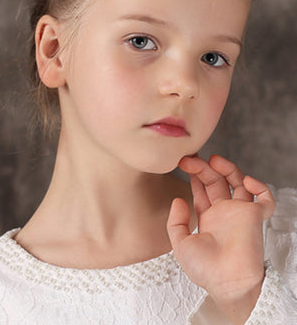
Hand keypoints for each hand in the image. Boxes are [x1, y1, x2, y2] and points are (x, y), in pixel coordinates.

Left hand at [167, 155, 274, 324]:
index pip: (202, 190)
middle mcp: (224, 212)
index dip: (194, 175)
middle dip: (204, 168)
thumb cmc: (205, 269)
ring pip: (238, 183)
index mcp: (208, 218)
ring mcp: (240, 213)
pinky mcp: (255, 217)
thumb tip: (178, 200)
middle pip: (216, 182)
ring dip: (228, 168)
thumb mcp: (180, 244)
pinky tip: (247, 181)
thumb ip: (176, 221)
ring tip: (214, 160)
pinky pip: (265, 199)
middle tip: (191, 159)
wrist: (227, 282)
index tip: (184, 162)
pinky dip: (260, 187)